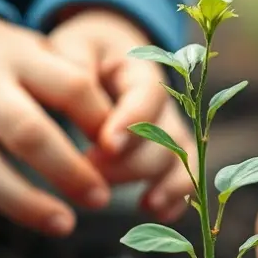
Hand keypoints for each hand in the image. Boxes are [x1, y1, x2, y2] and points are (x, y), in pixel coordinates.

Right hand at [0, 15, 113, 243]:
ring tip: (63, 224)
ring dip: (22, 203)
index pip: (70, 87)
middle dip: (68, 171)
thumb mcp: (40, 54)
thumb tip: (119, 141)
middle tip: (100, 200)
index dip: (101, 122)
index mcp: (19, 59)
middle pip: (25, 132)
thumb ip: (77, 88)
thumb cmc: (5, 62)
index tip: (122, 153)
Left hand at [48, 8, 195, 221]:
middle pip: (163, 137)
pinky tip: (153, 209)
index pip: (148, 95)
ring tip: (128, 202)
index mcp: (141, 68)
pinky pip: (184, 178)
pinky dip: (175, 197)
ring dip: (156, 184)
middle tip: (88, 171)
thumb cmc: (81, 52)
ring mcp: (170, 129)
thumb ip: (76, 70)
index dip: (132, 122)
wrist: (100, 52)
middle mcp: (164, 101)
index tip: (106, 145)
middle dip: (129, 161)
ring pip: (178, 161)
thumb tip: (82, 104)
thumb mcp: (73, 47)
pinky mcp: (169, 153)